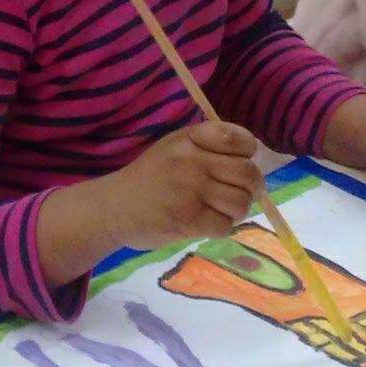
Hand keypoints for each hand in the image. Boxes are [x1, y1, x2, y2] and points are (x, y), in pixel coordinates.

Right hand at [97, 121, 268, 252]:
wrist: (113, 208)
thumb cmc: (149, 178)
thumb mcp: (174, 148)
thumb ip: (208, 149)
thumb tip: (252, 166)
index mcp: (189, 139)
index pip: (238, 138)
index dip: (248, 152)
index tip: (241, 161)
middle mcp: (191, 161)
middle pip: (247, 173)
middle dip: (253, 187)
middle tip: (242, 194)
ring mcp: (190, 191)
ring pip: (241, 201)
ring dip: (238, 210)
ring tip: (223, 211)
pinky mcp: (188, 220)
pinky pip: (225, 225)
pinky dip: (222, 228)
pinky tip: (208, 224)